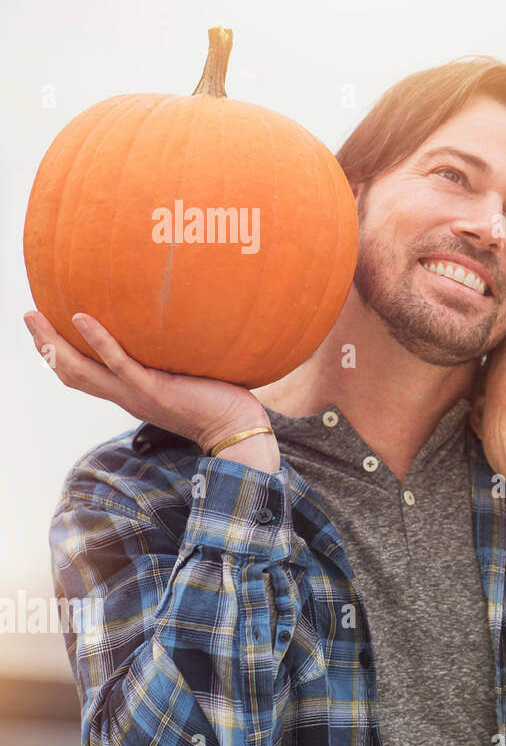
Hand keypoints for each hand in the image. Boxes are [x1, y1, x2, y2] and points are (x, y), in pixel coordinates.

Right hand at [23, 310, 269, 453]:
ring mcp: (137, 393)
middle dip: (44, 345)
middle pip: (70, 372)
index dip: (61, 355)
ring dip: (53, 343)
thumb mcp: (187, 379)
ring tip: (35, 315)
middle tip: (28, 315)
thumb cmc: (220, 402)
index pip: (85, 376)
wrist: (237, 430)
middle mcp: (126, 395)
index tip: (46, 332)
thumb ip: (174, 361)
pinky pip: (118, 364)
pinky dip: (97, 341)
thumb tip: (179, 332)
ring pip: (81, 370)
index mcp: (130, 393)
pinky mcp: (153, 389)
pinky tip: (81, 318)